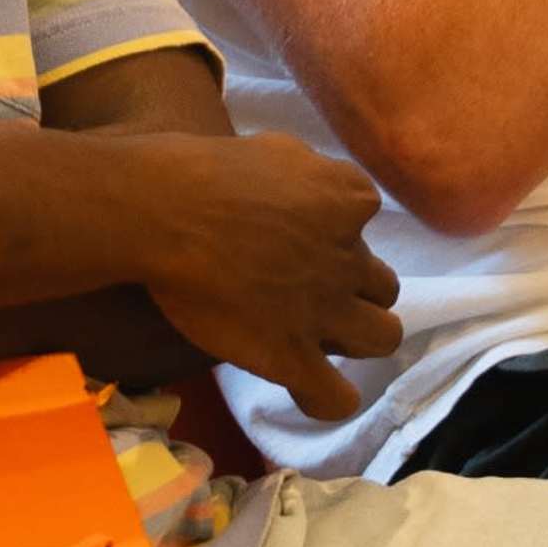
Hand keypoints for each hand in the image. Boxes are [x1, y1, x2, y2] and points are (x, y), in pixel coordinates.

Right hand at [111, 129, 403, 426]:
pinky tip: (313, 391)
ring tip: (328, 340)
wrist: (164, 213)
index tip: (302, 230)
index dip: (336, 226)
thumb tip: (310, 183)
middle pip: (383, 285)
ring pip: (383, 336)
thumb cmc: (204, 170)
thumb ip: (306, 171)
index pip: (363, 212)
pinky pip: (335, 396)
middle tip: (315, 291)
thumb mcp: (275, 148)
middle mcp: (347, 258)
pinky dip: (330, 398)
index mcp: (345, 200)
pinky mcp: (292, 357)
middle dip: (357, 290)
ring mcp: (324, 312)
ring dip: (362, 337)